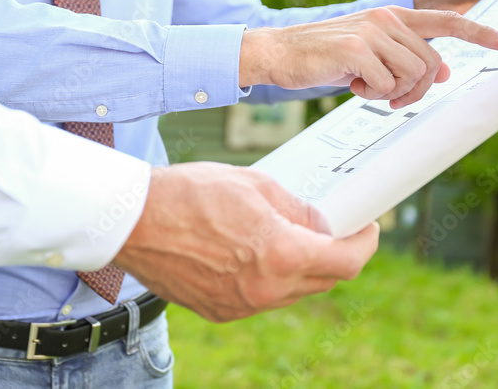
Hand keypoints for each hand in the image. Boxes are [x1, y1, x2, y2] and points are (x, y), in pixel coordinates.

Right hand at [113, 162, 379, 322]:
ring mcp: (240, 306)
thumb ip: (296, 209)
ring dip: (297, 268)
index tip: (366, 230)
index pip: (346, 262)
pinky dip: (265, 279)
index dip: (364, 244)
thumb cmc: (188, 194)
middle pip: (322, 281)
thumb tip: (320, 223)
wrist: (132, 221)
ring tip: (280, 236)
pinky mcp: (217, 311)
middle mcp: (264, 290)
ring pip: (290, 293)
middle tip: (328, 229)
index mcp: (281, 255)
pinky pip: (258, 299)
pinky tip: (247, 252)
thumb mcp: (255, 185)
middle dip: (332, 255)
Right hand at [239, 6, 497, 108]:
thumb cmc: (324, 57)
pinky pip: (385, 86)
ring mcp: (372, 32)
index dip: (480, 32)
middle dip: (416, 90)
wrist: (279, 52)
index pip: (446, 21)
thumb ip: (404, 57)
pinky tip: (350, 84)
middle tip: (390, 97)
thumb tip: (444, 71)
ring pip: (412, 76)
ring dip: (392, 93)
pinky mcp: (356, 50)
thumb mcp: (370, 56)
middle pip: (430, 63)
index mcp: (392, 16)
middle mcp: (386, 18)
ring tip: (364, 86)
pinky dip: (371, 94)